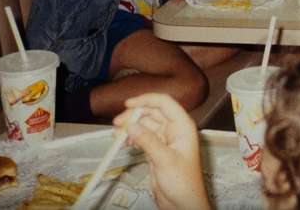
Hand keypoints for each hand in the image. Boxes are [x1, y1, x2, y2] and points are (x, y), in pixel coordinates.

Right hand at [118, 94, 209, 209]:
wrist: (182, 203)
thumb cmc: (182, 182)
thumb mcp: (165, 160)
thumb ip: (148, 141)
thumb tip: (132, 125)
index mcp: (182, 126)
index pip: (164, 103)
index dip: (146, 100)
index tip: (128, 104)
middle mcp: (174, 129)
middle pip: (152, 112)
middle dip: (134, 116)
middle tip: (117, 124)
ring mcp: (165, 139)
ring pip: (145, 125)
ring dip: (131, 127)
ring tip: (116, 136)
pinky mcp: (156, 149)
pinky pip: (142, 137)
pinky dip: (132, 137)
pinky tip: (124, 143)